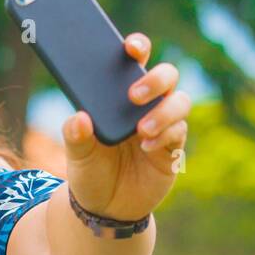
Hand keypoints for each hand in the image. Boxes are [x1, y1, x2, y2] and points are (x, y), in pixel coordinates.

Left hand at [62, 32, 190, 221]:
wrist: (106, 208)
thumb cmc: (91, 172)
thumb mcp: (76, 155)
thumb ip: (75, 136)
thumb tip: (79, 118)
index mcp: (120, 95)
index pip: (133, 61)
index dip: (137, 47)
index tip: (130, 47)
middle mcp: (146, 105)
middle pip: (167, 76)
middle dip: (155, 80)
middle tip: (133, 95)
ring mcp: (163, 124)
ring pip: (180, 101)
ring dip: (163, 112)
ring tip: (141, 130)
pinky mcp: (173, 148)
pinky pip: (179, 132)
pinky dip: (165, 136)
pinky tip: (146, 146)